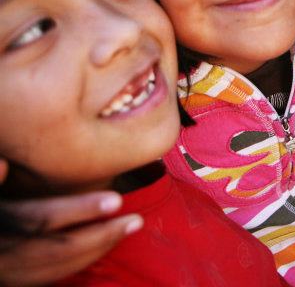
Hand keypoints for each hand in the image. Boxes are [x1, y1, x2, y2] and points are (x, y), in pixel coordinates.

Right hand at [0, 160, 139, 284]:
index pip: (37, 220)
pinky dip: (79, 262)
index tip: (115, 199)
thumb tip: (1, 165)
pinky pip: (48, 277)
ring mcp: (2, 272)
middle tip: (134, 220)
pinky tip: (104, 246)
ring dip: (95, 250)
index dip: (77, 211)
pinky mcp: (10, 280)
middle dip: (98, 237)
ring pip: (54, 268)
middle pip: (53, 250)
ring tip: (129, 229)